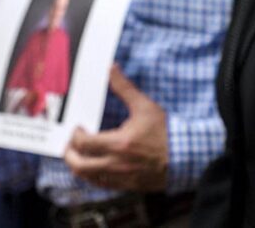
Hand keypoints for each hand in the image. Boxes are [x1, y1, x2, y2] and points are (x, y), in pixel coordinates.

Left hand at [64, 66, 167, 191]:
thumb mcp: (144, 106)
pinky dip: (93, 177)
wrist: (185, 156)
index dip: (75, 135)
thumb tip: (112, 69)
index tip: (79, 128)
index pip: (83, 144)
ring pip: (89, 179)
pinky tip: (95, 168)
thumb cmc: (165, 133)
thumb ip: (124, 88)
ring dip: (79, 167)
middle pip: (79, 166)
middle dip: (69, 154)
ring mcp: (122, 178)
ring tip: (79, 156)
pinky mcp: (128, 186)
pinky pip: (103, 186)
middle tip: (71, 145)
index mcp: (119, 144)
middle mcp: (117, 164)